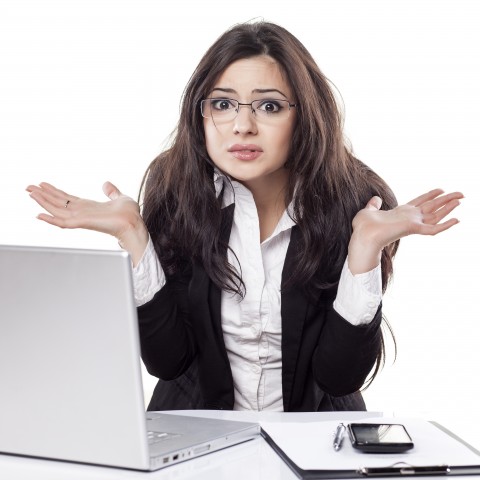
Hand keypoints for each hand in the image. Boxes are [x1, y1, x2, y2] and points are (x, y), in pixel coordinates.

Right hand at [26, 181, 148, 264]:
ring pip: (56, 210)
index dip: (54, 192)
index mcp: (89, 207)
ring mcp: (81, 218)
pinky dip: (50, 219)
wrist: (134, 223)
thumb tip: (106, 184)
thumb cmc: (130, 214)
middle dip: (43, 195)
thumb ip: (111, 191)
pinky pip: (62, 222)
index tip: (43, 184)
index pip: (67, 199)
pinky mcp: (82, 223)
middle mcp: (82, 212)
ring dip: (42, 202)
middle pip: (58, 203)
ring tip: (30, 193)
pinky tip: (38, 214)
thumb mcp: (120, 197)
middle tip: (28, 187)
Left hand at [348, 188, 462, 273]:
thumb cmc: (363, 227)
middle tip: (461, 193)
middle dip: (446, 199)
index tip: (441, 189)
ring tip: (460, 200)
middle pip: (432, 206)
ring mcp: (412, 224)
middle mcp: (409, 218)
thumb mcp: (368, 211)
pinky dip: (445, 225)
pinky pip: (433, 229)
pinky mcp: (413, 229)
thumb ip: (373, 205)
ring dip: (448, 208)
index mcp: (400, 213)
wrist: (362, 236)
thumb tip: (376, 199)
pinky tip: (457, 220)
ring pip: (436, 216)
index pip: (419, 202)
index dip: (430, 195)